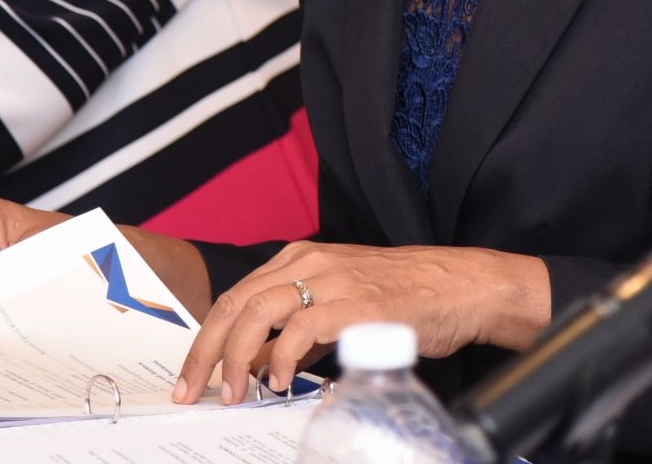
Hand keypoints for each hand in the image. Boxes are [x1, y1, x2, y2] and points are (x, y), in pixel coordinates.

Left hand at [172, 242, 550, 403]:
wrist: (459, 286)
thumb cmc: (403, 297)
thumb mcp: (338, 304)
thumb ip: (297, 328)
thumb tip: (259, 362)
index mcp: (299, 260)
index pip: (234, 297)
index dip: (207, 339)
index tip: (192, 376)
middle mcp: (308, 263)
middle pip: (235, 303)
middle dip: (207, 352)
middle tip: (193, 390)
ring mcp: (331, 280)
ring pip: (258, 312)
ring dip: (237, 357)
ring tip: (234, 391)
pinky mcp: (355, 304)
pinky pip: (303, 328)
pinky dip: (283, 357)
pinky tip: (281, 382)